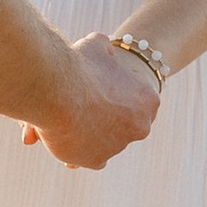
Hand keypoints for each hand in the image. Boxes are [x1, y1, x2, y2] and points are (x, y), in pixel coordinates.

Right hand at [25, 34, 159, 170]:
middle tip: (85, 107)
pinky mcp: (97, 160)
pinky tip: (66, 137)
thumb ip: (105, 51)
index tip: (99, 93)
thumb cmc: (79, 65)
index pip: (136, 102)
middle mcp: (140, 126)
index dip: (115, 96)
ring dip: (91, 134)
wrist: (57, 90)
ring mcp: (119, 146)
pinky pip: (91, 158)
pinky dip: (80, 151)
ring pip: (105, 142)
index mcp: (148, 99)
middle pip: (123, 125)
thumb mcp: (96, 46)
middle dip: (106, 120)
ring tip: (68, 119)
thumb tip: (105, 52)